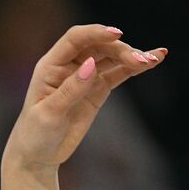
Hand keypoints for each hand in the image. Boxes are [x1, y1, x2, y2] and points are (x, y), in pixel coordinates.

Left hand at [3, 24, 166, 171]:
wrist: (37, 156)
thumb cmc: (35, 134)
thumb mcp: (49, 114)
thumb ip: (71, 90)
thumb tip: (90, 65)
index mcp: (51, 66)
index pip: (75, 39)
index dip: (96, 33)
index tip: (117, 34)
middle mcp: (68, 66)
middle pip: (99, 46)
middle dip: (120, 50)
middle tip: (140, 61)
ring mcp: (85, 76)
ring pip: (111, 58)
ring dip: (132, 56)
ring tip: (153, 60)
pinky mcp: (97, 89)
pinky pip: (118, 73)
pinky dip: (134, 67)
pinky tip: (153, 60)